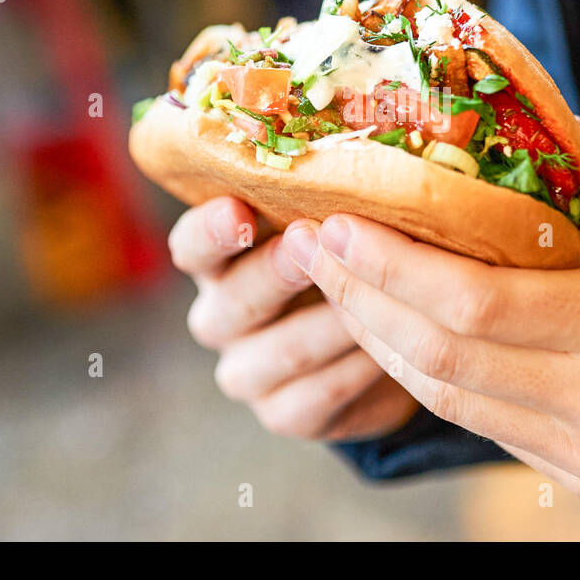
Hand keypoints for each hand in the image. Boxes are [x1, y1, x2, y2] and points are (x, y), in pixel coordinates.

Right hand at [170, 197, 417, 440]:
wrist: (380, 343)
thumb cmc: (347, 260)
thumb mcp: (331, 227)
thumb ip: (324, 204)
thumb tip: (354, 166)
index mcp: (219, 261)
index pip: (192, 245)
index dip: (211, 230)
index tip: (239, 211)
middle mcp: (220, 316)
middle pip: (234, 298)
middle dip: (276, 273)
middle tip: (308, 248)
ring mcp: (247, 371)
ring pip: (281, 351)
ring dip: (330, 324)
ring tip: (376, 299)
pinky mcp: (283, 413)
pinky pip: (316, 395)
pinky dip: (354, 372)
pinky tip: (387, 352)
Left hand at [279, 126, 579, 513]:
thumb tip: (552, 118)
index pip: (477, 304)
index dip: (394, 266)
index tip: (339, 222)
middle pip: (439, 353)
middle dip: (361, 296)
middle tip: (312, 243)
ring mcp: (576, 448)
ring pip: (443, 395)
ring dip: (377, 337)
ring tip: (336, 281)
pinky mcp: (568, 474)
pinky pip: (473, 421)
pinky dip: (422, 372)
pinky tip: (393, 329)